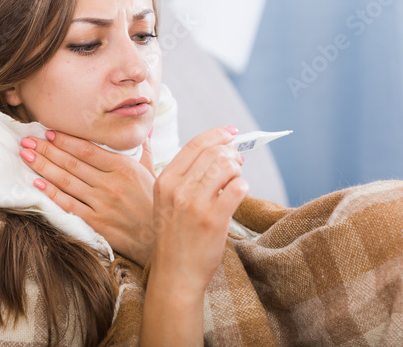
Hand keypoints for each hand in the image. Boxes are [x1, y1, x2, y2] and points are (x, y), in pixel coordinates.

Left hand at [20, 131, 155, 266]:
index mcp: (124, 167)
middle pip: (72, 163)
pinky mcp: (96, 223)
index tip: (48, 132)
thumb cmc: (155, 204)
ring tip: (26, 155)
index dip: (66, 140)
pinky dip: (51, 193)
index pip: (88, 150)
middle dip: (47, 149)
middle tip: (27, 140)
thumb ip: (143, 149)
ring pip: (66, 181)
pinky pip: (68, 204)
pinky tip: (36, 183)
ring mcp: (102, 204)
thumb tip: (142, 128)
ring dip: (43, 166)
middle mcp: (111, 183)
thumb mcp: (153, 172)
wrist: (159, 239)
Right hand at [140, 126, 247, 345]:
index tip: (231, 132)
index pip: (194, 145)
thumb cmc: (174, 238)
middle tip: (238, 162)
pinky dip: (243, 187)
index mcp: (165, 181)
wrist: (175, 275)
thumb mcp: (165, 202)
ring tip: (236, 180)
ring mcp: (195, 204)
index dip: (217, 134)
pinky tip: (237, 195)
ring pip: (227, 166)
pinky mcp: (214, 220)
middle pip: (214, 153)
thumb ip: (183, 177)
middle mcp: (178, 189)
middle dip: (232, 153)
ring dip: (238, 170)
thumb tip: (215, 150)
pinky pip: (238, 188)